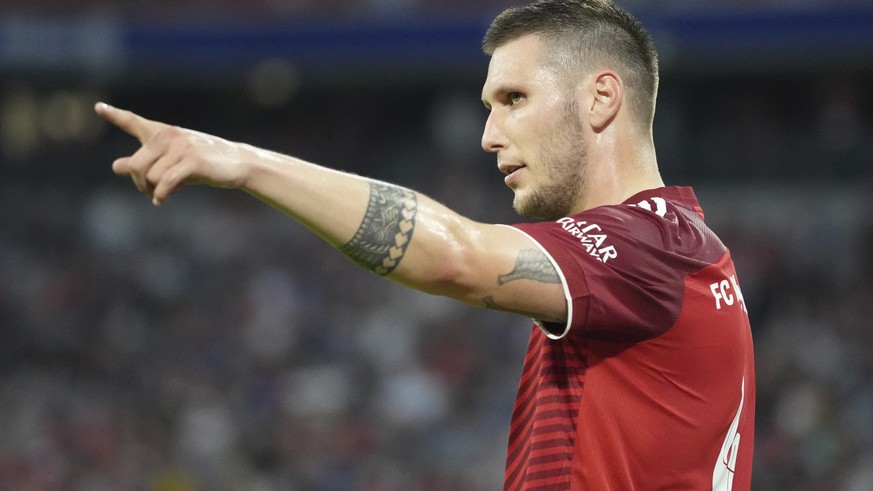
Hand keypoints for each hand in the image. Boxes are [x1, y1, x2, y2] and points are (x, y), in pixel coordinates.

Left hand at [94, 102, 250, 204]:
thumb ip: (144, 163)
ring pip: (150, 176)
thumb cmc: (203, 164)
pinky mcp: (193, 161)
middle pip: (136, 165)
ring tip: (163, 192)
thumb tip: (116, 166)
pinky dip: (161, 194)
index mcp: (163, 133)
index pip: (134, 123)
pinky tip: (161, 201)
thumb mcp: (171, 163)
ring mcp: (182, 147)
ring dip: (153, 190)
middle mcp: (170, 136)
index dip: (115, 116)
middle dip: (139, 182)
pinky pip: (166, 182)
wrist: (237, 164)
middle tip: (148, 191)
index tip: (98, 108)